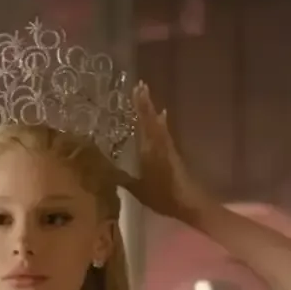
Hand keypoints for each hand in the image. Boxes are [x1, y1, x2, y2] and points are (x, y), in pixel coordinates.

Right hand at [122, 81, 210, 219]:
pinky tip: (160, 119)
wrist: (190, 204)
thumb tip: (100, 169)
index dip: (140, 105)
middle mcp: (160, 144)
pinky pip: (164, 133)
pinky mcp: (173, 155)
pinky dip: (160, 123)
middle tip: (140, 85)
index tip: (136, 89)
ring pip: (158, 124)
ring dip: (152, 110)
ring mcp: (168, 148)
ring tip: (146, 97)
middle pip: (152, 118)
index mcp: (150, 148)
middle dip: (145, 103)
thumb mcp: (137, 189)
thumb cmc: (163, 196)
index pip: (144, 122)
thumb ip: (121, 178)